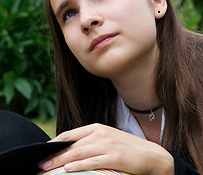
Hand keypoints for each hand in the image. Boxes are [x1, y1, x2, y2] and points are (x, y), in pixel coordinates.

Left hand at [39, 123, 173, 174]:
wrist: (150, 154)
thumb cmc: (125, 147)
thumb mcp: (106, 139)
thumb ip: (90, 141)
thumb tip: (71, 148)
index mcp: (97, 128)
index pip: (71, 134)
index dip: (56, 142)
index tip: (44, 151)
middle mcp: (100, 133)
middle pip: (72, 144)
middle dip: (55, 154)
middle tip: (41, 163)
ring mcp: (108, 144)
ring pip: (79, 153)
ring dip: (61, 161)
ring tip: (48, 169)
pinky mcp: (115, 157)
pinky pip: (93, 161)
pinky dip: (79, 166)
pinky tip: (68, 170)